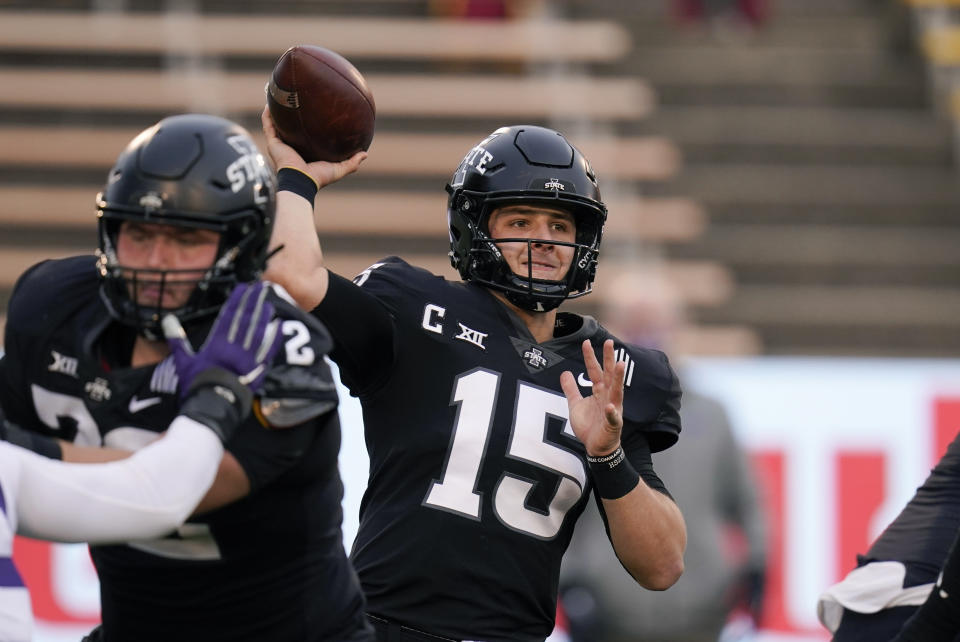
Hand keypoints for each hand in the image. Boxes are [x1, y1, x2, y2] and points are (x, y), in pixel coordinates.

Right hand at [162, 282, 282, 441]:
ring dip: (264, 316)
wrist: (212, 407)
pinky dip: (273, 337)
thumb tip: (168, 319)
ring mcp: (248, 358)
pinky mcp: (258, 369)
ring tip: (268, 303)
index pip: (229, 315)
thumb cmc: (196, 385)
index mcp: (217, 343)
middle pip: (246, 320)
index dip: (237, 300)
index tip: (244, 287)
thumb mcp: (183, 362)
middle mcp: (235, 347)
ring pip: (258, 332)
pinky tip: (278, 326)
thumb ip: (178, 339)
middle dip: (253, 302)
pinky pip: (268, 350)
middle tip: (260, 288)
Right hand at [261, 106, 366, 187]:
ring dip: (277, 112)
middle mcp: (291, 148)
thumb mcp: (339, 169)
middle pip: (290, 129)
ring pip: (276, 125)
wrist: (301, 181)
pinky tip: (270, 102)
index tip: (313, 115)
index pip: (305, 138)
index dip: (308, 128)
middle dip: (291, 117)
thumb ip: (351, 162)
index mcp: (304, 153)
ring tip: (279, 96)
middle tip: (296, 101)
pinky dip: (268, 115)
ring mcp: (280, 145)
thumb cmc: (318, 177)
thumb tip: (365, 154)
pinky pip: (268, 125)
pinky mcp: (273, 143)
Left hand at [560, 339, 625, 456]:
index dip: (590, 357)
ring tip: (619, 365)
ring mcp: (612, 409)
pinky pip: (613, 417)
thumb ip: (571, 389)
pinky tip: (610, 407)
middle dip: (609, 359)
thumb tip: (564, 372)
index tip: (586, 342)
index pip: (595, 371)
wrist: (596, 447)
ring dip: (618, 378)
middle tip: (609, 342)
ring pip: (616, 391)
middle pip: (608, 374)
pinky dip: (612, 413)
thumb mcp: (575, 404)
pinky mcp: (613, 424)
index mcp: (599, 391)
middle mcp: (607, 397)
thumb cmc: (589, 425)